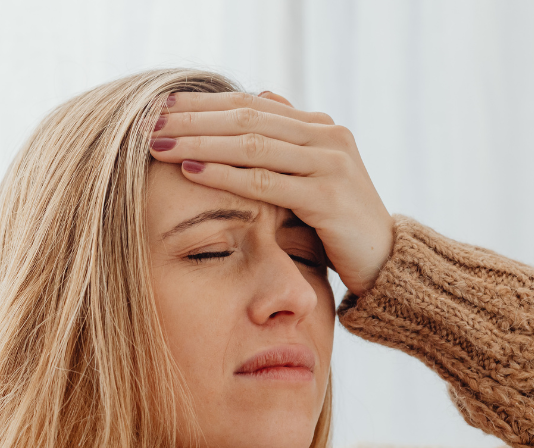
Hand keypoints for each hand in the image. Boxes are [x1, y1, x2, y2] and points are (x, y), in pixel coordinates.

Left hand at [149, 91, 393, 295]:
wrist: (386, 263)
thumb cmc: (342, 227)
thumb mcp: (316, 180)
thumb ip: (290, 144)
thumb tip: (261, 100)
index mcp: (321, 128)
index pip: (251, 106)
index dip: (204, 105)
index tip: (161, 108)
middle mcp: (328, 137)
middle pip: (246, 119)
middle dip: (193, 119)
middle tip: (147, 122)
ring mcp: (331, 165)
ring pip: (252, 145)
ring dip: (200, 142)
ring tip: (158, 144)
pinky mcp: (328, 197)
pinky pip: (266, 181)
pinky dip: (225, 175)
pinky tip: (191, 171)